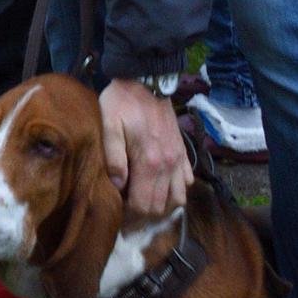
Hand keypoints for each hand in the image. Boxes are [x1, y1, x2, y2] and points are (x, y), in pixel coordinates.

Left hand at [100, 79, 189, 218]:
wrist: (146, 81)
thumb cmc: (122, 102)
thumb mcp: (109, 124)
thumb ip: (113, 156)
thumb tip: (117, 185)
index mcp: (149, 162)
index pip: (143, 204)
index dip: (130, 216)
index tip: (118, 216)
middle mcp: (169, 165)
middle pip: (160, 206)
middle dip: (143, 215)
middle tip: (127, 214)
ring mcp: (179, 160)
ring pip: (178, 198)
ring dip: (162, 205)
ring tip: (144, 202)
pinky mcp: (183, 153)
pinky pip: (187, 182)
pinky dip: (177, 190)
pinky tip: (161, 186)